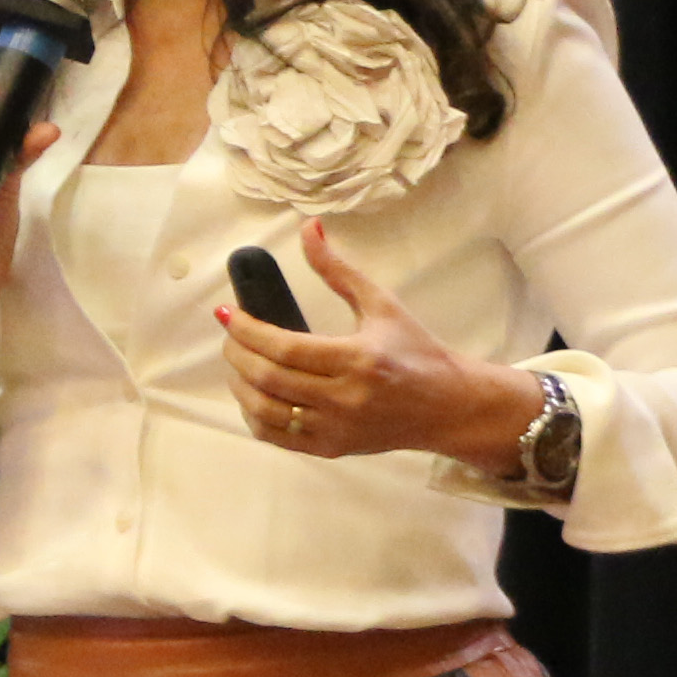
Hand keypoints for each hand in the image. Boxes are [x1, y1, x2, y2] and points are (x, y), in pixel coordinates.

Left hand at [215, 219, 531, 467]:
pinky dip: (254, 416)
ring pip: (265, 411)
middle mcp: (344, 397)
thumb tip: (308, 228)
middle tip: (230, 334)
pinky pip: (277, 437)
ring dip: (239, 385)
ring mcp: (336, 427)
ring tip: (237, 362)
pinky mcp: (332, 448)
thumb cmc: (416, 351)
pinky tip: (252, 394)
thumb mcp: (381, 304)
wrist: (448, 406)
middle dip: (236, 353)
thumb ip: (338, 270)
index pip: (283, 347)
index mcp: (357, 359)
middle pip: (268, 378)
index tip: (227, 313)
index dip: (246, 330)